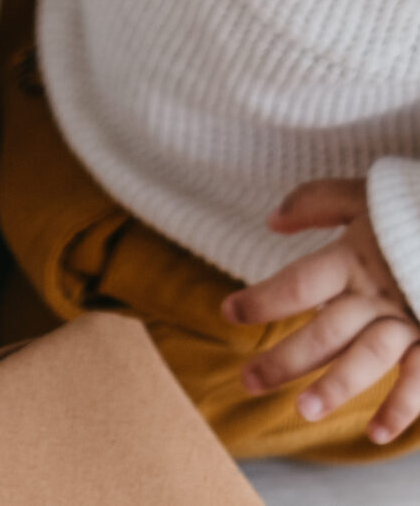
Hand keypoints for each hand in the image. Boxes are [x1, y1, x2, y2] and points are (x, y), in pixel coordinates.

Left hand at [222, 178, 419, 443]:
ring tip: (302, 412)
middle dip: (285, 359)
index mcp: (352, 259)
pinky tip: (375, 434)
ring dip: (335, 388)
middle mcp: (377, 295)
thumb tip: (271, 221)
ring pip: (367, 359)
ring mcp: (409, 321)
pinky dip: (401, 409)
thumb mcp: (361, 195)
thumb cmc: (409, 212)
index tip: (227, 312)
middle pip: (325, 332)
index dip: (262, 299)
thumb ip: (314, 202)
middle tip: (247, 381)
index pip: (298, 284)